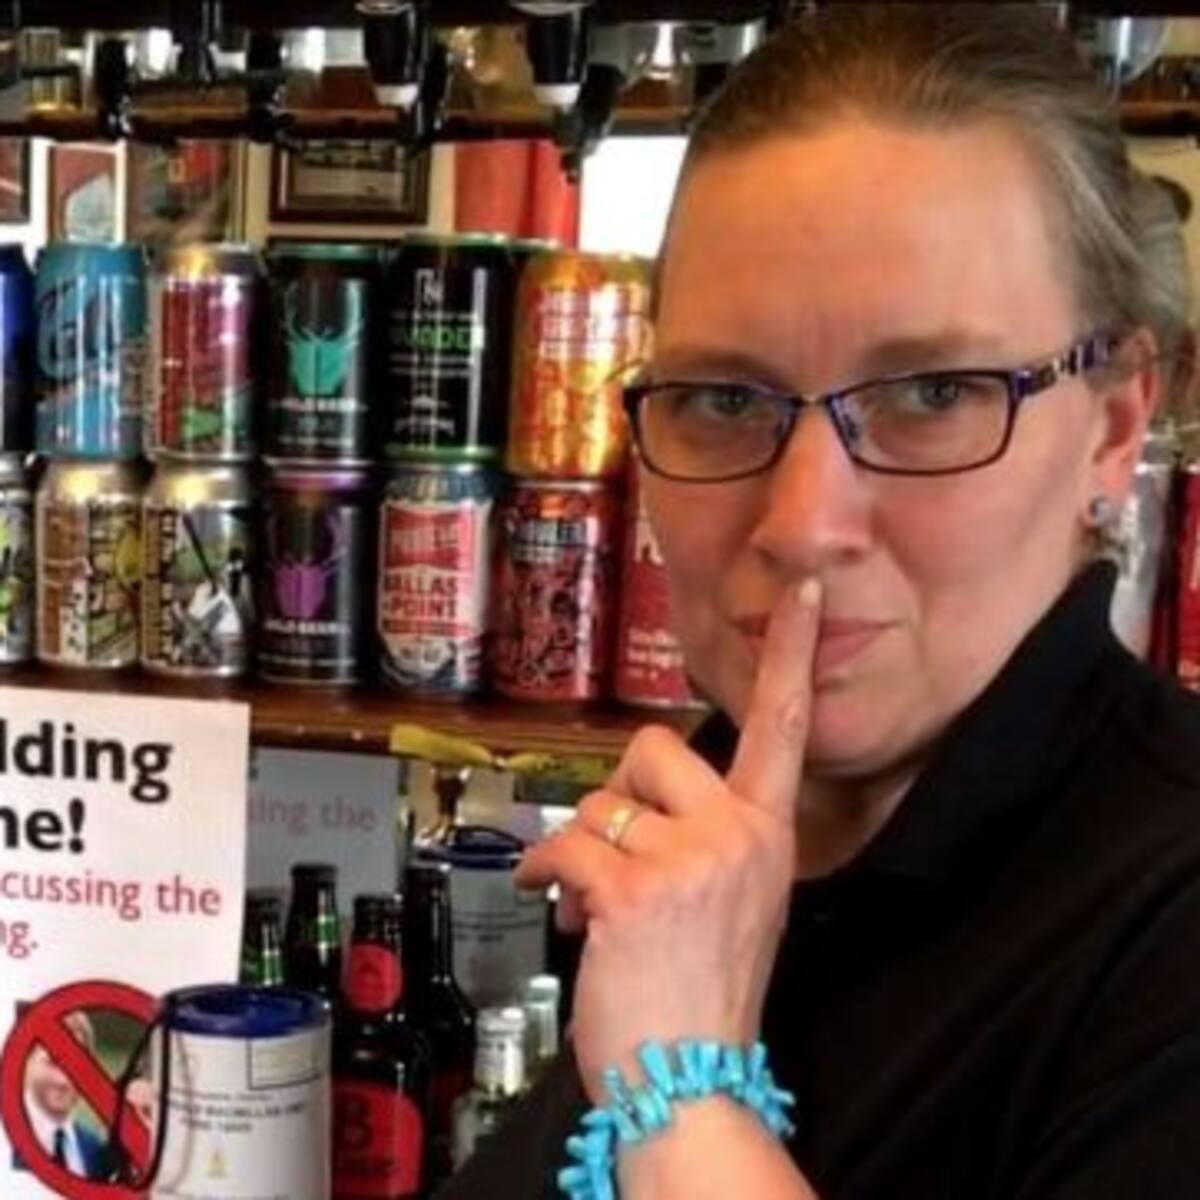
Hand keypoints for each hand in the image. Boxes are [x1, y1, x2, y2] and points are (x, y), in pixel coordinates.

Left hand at [515, 577, 821, 1101]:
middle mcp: (738, 835)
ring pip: (599, 803)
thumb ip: (700, 834)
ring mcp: (689, 861)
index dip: (788, 654)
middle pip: (654, 746)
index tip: (799, 590)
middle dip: (618, 793)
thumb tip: (624, 805)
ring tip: (592, 902)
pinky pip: (563, 845)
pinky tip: (551, 899)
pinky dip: (541, 871)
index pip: (783, 727)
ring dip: (580, 850)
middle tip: (617, 848)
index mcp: (767, 832)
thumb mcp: (731, 899)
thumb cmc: (701, 989)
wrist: (689, 1078)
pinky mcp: (634, 889)